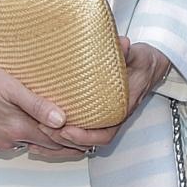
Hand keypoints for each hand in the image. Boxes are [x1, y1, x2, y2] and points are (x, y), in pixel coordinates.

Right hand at [0, 59, 82, 158]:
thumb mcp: (10, 87)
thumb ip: (36, 105)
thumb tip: (62, 121)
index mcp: (16, 128)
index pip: (55, 140)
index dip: (76, 139)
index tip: (93, 137)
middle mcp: (6, 140)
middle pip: (44, 146)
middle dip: (65, 144)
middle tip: (86, 140)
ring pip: (28, 145)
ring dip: (46, 142)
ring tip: (65, 135)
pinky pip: (12, 142)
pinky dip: (27, 138)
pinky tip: (32, 129)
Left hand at [45, 37, 173, 152]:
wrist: (149, 65)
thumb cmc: (143, 63)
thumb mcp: (138, 55)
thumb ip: (127, 53)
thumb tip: (123, 44)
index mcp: (121, 109)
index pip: (104, 134)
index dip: (85, 137)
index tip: (67, 130)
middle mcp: (111, 118)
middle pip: (86, 142)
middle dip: (64, 140)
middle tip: (44, 129)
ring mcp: (101, 118)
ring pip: (79, 141)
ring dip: (58, 141)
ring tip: (37, 132)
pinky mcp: (92, 114)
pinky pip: (75, 131)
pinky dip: (58, 137)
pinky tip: (40, 133)